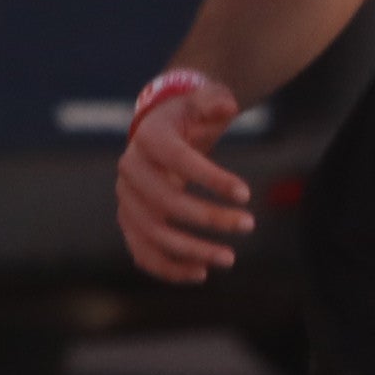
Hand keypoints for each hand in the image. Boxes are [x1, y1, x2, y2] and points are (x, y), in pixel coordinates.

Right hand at [115, 77, 252, 280]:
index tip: (246, 194)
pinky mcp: (129, 223)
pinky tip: (201, 273)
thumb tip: (228, 106)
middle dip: (209, 217)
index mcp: (149, 138)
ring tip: (230, 258)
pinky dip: (168, 268)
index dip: (211, 179)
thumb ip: (214, 101)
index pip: (179, 160)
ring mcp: (126, 200)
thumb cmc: (187, 119)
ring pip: (153, 234)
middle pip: (166, 202)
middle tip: (249, 225)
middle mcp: (130, 170)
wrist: (159, 133)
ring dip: (191, 250)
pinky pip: (143, 253)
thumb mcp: (201, 101)